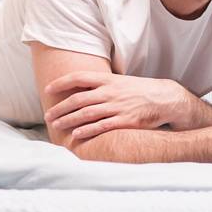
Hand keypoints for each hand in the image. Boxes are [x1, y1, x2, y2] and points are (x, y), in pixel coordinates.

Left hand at [43, 71, 186, 139]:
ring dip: (68, 120)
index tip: (48, 89)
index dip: (61, 82)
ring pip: (86, 113)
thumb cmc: (139, 90)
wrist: (164, 98)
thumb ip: (101, 85)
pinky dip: (87, 130)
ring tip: (56, 125)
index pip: (79, 78)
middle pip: (78, 99)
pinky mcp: (125, 121)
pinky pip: (102, 126)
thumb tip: (81, 89)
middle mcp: (110, 92)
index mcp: (108, 80)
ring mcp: (117, 106)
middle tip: (48, 116)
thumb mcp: (119, 82)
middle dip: (60, 108)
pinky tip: (76, 134)